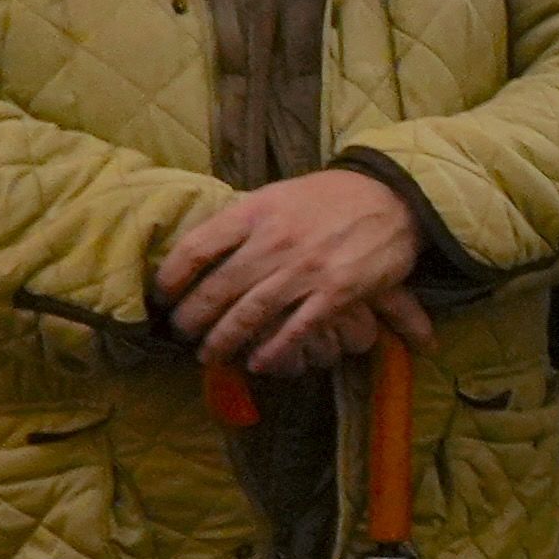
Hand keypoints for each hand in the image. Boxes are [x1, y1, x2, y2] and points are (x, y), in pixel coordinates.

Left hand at [154, 169, 424, 373]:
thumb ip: (243, 221)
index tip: (162, 296)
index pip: (196, 248)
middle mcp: (275, 241)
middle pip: (217, 289)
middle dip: (193, 319)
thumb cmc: (331, 197)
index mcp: (255, 212)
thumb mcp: (279, 195)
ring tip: (211, 355)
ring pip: (250, 314)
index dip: (171, 278)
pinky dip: (274, 350)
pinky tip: (259, 363)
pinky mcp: (337, 291)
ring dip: (224, 340)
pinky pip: (296, 329)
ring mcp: (306, 268)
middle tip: (184, 334)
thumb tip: (201, 249)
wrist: (395, 197)